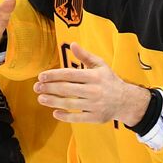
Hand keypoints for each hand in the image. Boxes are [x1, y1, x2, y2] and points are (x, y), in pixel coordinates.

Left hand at [35, 44, 152, 125]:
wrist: (126, 101)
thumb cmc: (110, 81)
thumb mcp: (101, 65)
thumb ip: (85, 56)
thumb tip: (72, 44)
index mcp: (94, 76)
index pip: (70, 74)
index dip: (54, 75)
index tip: (41, 76)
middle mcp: (94, 90)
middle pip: (66, 89)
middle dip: (49, 88)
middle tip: (37, 87)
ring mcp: (94, 105)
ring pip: (69, 103)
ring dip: (52, 101)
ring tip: (41, 99)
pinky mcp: (95, 117)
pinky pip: (77, 118)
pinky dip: (65, 116)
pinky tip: (55, 113)